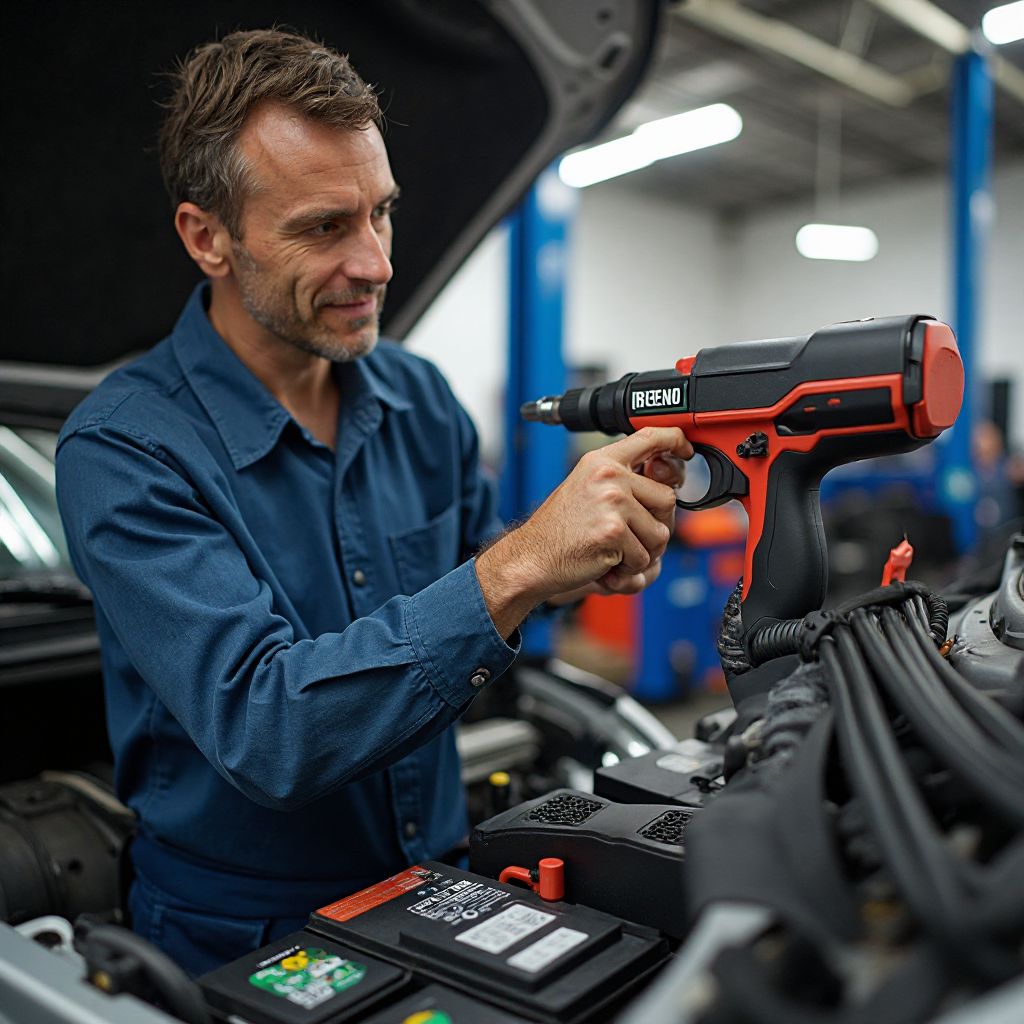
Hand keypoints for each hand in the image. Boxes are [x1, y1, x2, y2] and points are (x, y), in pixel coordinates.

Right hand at [476, 427, 692, 636]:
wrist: (532, 556)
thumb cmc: (559, 529)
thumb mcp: (586, 488)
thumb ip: (621, 480)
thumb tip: (666, 476)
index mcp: (601, 461)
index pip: (649, 437)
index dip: (675, 441)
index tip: (685, 448)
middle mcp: (608, 476)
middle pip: (667, 499)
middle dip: (654, 524)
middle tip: (625, 536)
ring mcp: (612, 502)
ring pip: (660, 532)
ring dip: (642, 550)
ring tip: (612, 548)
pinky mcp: (614, 531)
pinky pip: (644, 556)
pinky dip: (628, 567)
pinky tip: (605, 560)